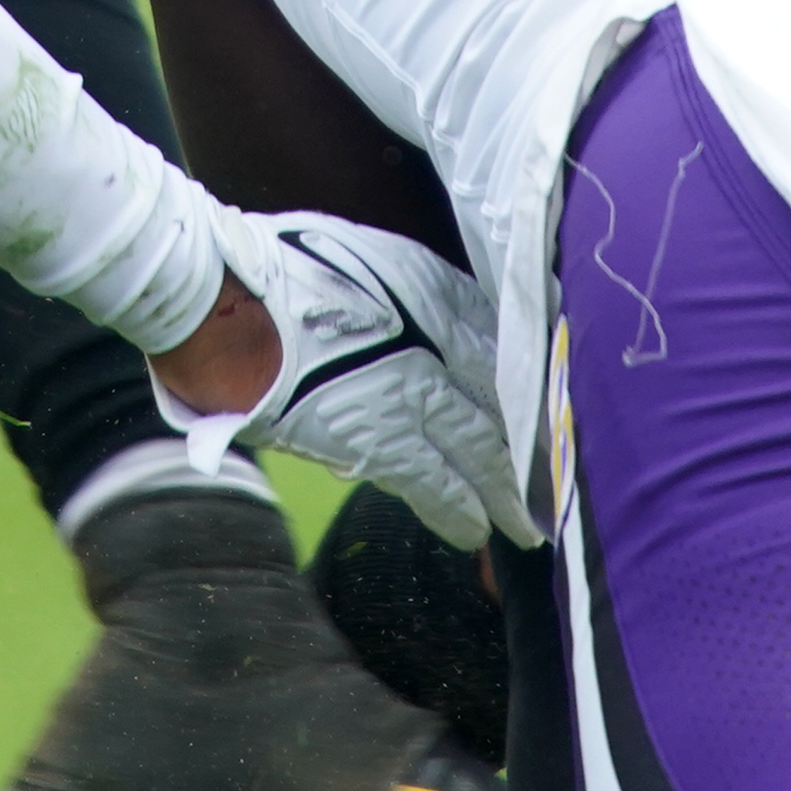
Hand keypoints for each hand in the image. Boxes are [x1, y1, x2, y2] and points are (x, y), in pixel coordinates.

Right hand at [153, 209, 525, 550]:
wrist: (228, 300)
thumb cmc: (283, 268)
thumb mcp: (369, 257)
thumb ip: (415, 287)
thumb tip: (448, 316)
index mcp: (435, 288)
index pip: (500, 341)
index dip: (527, 376)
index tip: (550, 402)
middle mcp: (436, 339)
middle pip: (503, 395)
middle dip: (534, 437)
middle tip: (562, 470)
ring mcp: (411, 390)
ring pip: (479, 445)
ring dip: (506, 486)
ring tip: (529, 520)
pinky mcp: (377, 438)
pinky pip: (431, 482)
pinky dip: (457, 508)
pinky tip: (478, 532)